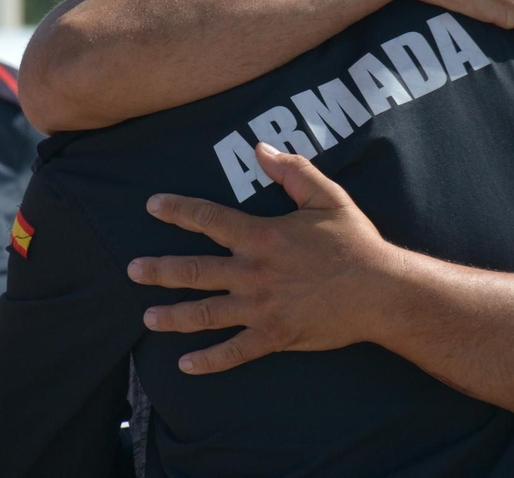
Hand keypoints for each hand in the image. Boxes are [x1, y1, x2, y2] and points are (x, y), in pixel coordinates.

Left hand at [127, 144, 398, 373]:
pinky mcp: (274, 336)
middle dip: (159, 270)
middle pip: (194, 271)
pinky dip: (209, 360)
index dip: (178, 210)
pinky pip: (234, 351)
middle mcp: (254, 272)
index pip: (208, 219)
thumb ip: (292, 170)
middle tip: (132, 269)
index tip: (152, 205)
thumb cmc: (354, 241)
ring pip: (206, 313)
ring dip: (173, 316)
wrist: (381, 291)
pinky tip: (185, 364)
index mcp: (262, 236)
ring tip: (147, 317)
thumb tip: (260, 149)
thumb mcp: (326, 196)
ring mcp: (261, 307)